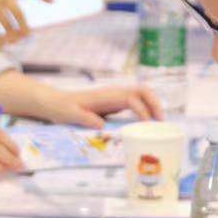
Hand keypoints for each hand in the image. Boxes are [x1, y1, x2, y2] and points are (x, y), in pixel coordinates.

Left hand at [33, 84, 162, 127]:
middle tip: (162, 122)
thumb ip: (84, 118)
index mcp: (106, 95)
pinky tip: (147, 124)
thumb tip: (101, 125)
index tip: (146, 127)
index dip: (142, 112)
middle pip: (143, 91)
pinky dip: (146, 110)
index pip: (131, 99)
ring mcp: (116, 96)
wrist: (55, 102)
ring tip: (159, 124)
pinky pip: (136, 102)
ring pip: (142, 95)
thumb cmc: (62, 107)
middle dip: (155, 104)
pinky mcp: (115, 102)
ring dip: (153, 106)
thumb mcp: (70, 114)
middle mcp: (114, 92)